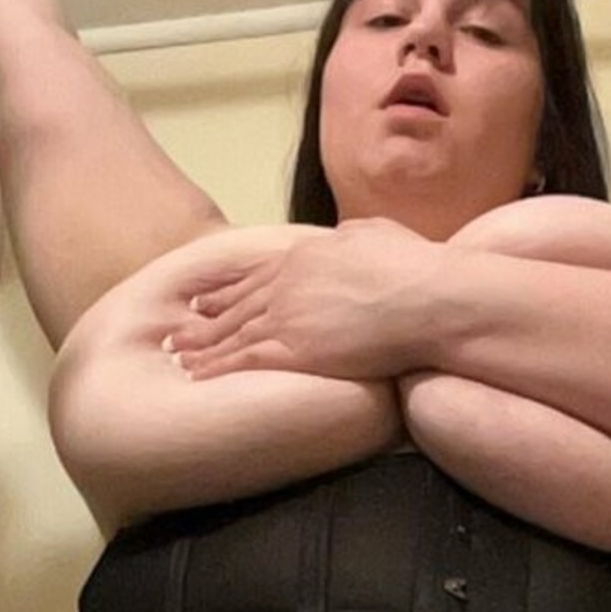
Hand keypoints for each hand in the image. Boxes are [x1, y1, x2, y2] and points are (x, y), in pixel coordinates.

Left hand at [162, 217, 440, 382]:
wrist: (432, 299)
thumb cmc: (420, 270)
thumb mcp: (382, 236)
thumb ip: (355, 238)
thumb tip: (350, 240)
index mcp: (309, 254)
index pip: (260, 275)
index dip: (232, 289)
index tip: (210, 297)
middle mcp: (289, 281)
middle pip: (238, 302)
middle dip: (207, 317)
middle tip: (180, 327)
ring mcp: (288, 314)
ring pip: (233, 331)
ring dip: (202, 345)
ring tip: (178, 354)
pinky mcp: (294, 348)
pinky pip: (243, 359)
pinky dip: (215, 367)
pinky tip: (195, 375)